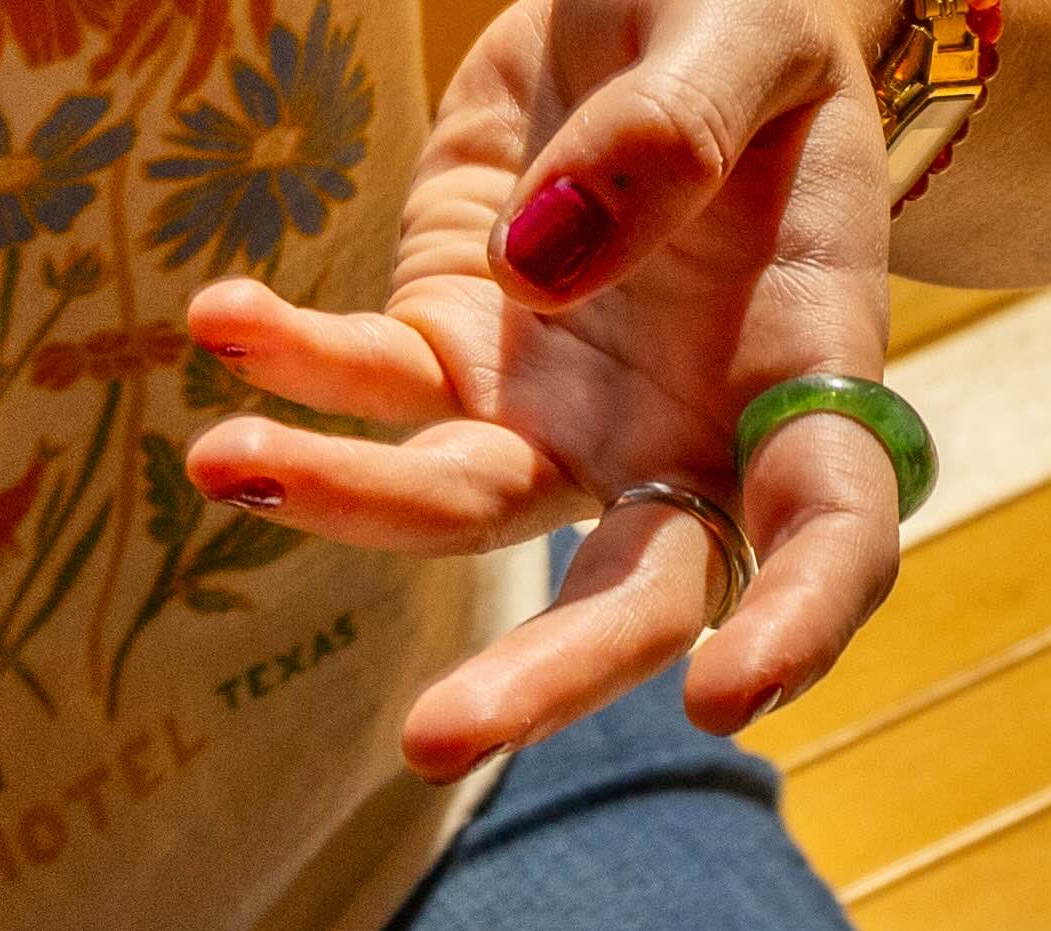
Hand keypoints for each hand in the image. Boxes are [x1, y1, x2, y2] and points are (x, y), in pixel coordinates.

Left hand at [187, 0, 914, 768]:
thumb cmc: (746, 15)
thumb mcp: (741, 31)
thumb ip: (670, 135)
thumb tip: (538, 266)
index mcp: (803, 369)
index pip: (826, 533)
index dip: (793, 626)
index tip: (723, 699)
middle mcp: (687, 432)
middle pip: (631, 590)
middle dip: (539, 675)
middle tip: (435, 738)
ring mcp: (563, 414)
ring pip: (465, 506)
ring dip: (351, 502)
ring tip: (225, 463)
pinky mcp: (456, 349)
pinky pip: (372, 382)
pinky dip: (292, 363)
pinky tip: (224, 317)